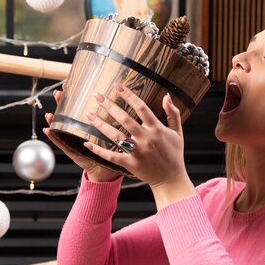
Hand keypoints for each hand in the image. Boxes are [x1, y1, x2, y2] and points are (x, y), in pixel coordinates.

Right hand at [43, 86, 119, 182]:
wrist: (108, 172)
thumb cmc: (115, 152)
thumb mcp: (118, 134)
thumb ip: (122, 121)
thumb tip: (132, 100)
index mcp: (91, 127)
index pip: (82, 108)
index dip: (77, 97)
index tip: (70, 84)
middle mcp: (81, 132)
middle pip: (70, 114)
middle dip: (63, 103)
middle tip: (59, 92)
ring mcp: (75, 142)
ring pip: (63, 128)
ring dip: (56, 119)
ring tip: (49, 111)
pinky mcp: (74, 153)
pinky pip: (62, 144)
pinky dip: (54, 138)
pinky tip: (47, 129)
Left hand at [82, 83, 195, 208]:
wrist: (171, 179)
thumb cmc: (174, 154)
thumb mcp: (177, 132)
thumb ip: (173, 113)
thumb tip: (167, 96)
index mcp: (157, 129)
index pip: (141, 107)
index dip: (129, 95)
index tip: (117, 86)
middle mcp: (146, 139)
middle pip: (125, 119)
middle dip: (110, 106)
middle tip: (98, 96)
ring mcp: (137, 152)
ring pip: (116, 136)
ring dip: (101, 124)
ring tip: (89, 114)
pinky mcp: (130, 164)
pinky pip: (112, 156)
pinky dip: (98, 150)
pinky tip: (87, 143)